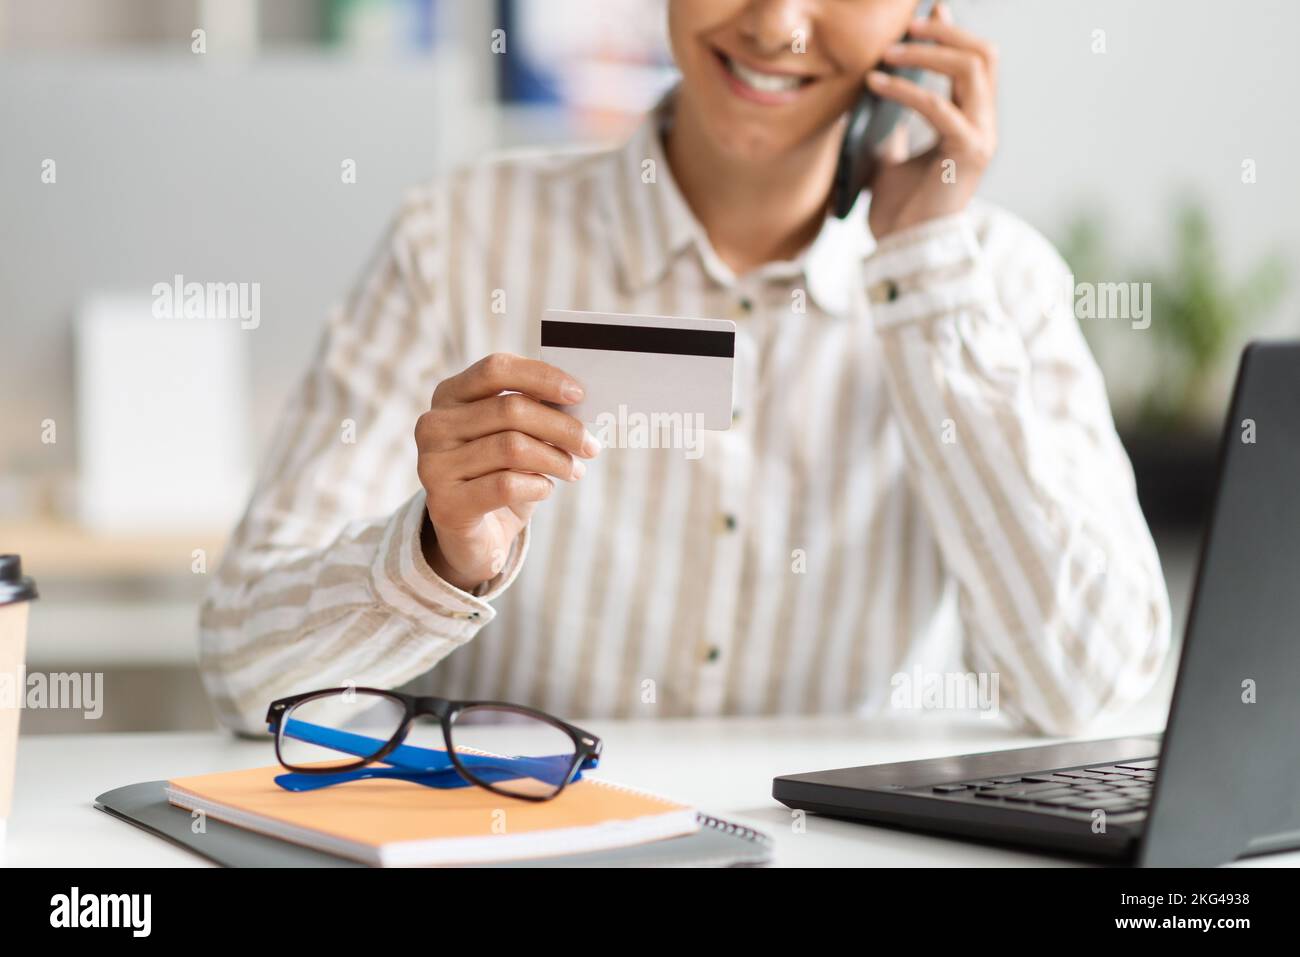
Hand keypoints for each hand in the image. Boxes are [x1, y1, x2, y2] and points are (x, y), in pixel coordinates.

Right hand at [414, 353, 599, 590]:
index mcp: (450, 395)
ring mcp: (434, 465)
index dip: (541, 377)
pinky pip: (507, 485)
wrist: (474, 536)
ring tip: (574, 470)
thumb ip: (534, 412)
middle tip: (591, 445)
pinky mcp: (446, 504)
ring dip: (556, 459)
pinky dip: (538, 485)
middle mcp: (434, 425)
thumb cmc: (499, 474)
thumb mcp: (514, 436)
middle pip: (510, 410)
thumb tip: (576, 400)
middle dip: (562, 427)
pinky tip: (546, 488)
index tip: (579, 394)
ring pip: (512, 447)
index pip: (495, 369)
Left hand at [864, 2, 997, 238]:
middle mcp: (984, 125)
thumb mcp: (892, 151)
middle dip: (945, 31)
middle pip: (982, 54)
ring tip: (887, 52)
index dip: (954, 29)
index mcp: (971, 121)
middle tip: (906, 24)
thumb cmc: (898, 208)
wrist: (903, 249)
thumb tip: (881, 84)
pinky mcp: (967, 153)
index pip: (976, 60)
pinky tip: (876, 84)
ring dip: (927, 52)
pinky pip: (939, 106)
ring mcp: (981, 138)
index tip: (926, 7)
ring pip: (970, 69)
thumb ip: (896, 119)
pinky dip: (906, 89)